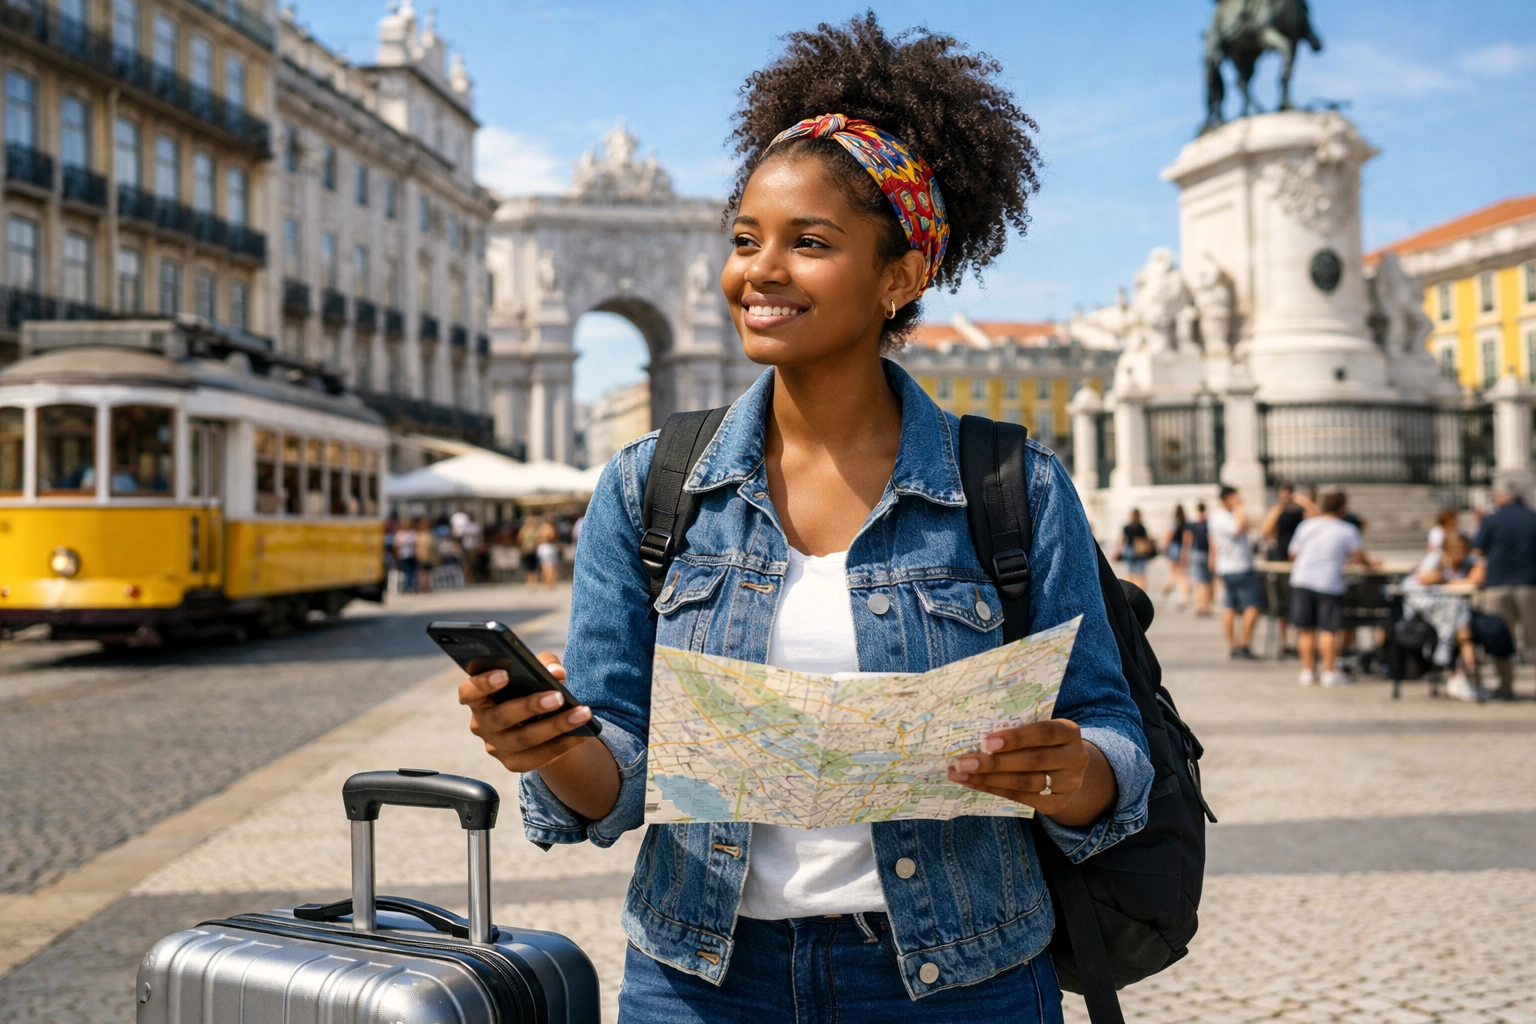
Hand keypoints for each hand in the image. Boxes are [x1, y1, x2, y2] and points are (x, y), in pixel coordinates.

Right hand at [459, 652, 594, 774]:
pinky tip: (584, 732)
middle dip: (531, 706)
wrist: (537, 723)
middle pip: (501, 717)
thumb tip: (557, 673)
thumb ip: (545, 664)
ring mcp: (496, 747)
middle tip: (558, 696)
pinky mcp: (515, 763)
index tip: (504, 674)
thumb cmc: (530, 689)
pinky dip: (564, 743)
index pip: (468, 692)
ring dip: (557, 725)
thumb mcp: (536, 671)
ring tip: (583, 713)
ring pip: (525, 738)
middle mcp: (482, 724)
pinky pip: (540, 756)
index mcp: (479, 698)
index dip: (482, 683)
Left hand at [948, 719, 1114, 826]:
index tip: (987, 741)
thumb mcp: (1039, 729)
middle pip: (1032, 761)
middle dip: (994, 762)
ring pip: (1025, 782)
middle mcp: (1075, 757)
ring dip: (989, 779)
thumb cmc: (1042, 741)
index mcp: (1069, 732)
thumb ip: (1018, 728)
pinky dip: (995, 790)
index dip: (1016, 738)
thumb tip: (975, 731)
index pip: (1044, 733)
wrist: (1066, 768)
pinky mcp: (1058, 802)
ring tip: (962, 774)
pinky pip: (1022, 798)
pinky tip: (974, 783)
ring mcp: (1069, 783)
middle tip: (964, 762)